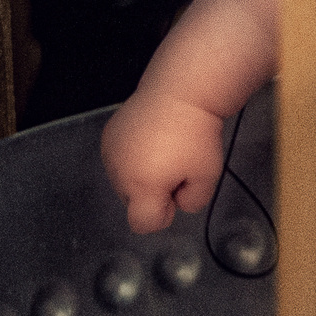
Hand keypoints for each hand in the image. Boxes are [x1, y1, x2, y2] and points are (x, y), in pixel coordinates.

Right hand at [102, 95, 228, 233]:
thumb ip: (193, 202)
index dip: (162, 215)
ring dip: (142, 175)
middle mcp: (119, 173)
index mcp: (142, 187)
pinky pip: (119, 160)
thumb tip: (177, 203)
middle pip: (133, 202)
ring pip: (125, 181)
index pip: (142, 223)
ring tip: (164, 150)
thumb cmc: (196, 135)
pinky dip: (133, 157)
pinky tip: (151, 139)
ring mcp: (110, 153)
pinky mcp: (108, 136)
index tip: (177, 193)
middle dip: (153, 193)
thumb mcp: (207, 176)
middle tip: (176, 167)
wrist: (179, 92)